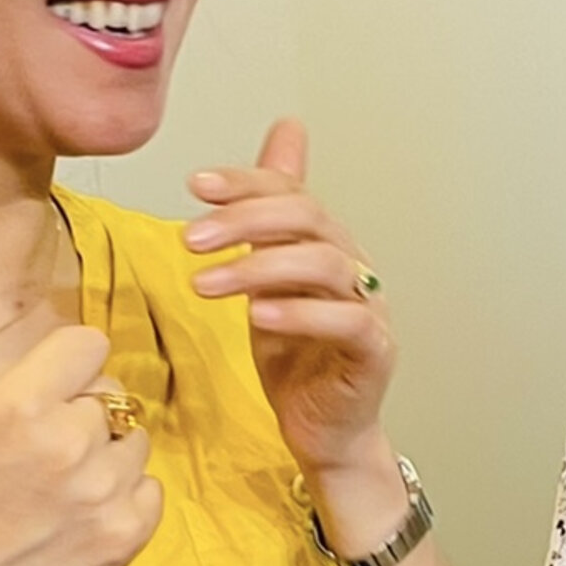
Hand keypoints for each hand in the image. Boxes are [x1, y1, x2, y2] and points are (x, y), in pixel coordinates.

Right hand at [0, 274, 161, 565]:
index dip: (63, 365)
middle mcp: (70, 446)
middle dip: (78, 413)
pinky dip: (124, 500)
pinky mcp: (123, 541)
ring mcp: (102, 496)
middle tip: (33, 452)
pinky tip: (75, 515)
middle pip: (110, 394)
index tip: (37, 394)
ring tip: (53, 486)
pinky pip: (151, 492)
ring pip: (135, 441)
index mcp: (20, 406)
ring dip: (104, 456)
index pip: (88, 344)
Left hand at [186, 121, 396, 488]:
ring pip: (325, 264)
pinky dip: (300, 313)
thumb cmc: (298, 359)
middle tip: (190, 237)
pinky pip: (346, 321)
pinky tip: (256, 316)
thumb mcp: (268, 279)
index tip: (195, 184)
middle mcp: (353, 267)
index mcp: (326, 245)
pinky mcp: (375, 350)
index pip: (291, 193)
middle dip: (245, 219)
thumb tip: (284, 133)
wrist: (326, 432)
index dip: (246, 182)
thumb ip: (267, 218)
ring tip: (205, 284)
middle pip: (310, 218)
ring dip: (258, 267)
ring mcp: (369, 307)